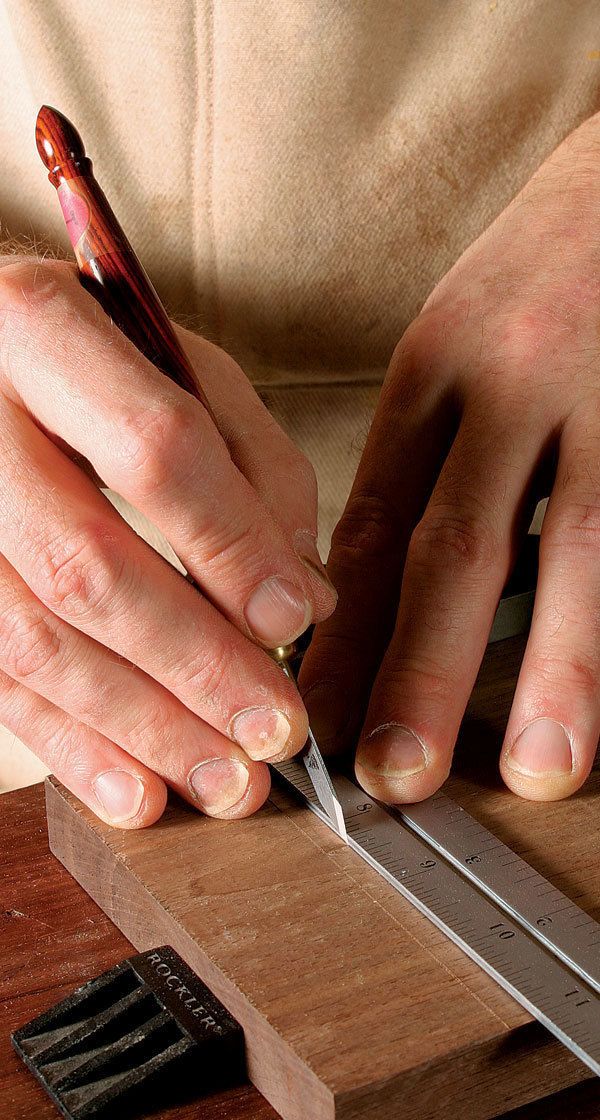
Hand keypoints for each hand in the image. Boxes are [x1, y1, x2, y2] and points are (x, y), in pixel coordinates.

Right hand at [0, 258, 335, 825]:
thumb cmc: (89, 357)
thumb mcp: (178, 365)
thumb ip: (253, 467)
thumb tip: (305, 597)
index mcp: (38, 326)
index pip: (152, 448)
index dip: (230, 545)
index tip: (295, 620)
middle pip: (87, 564)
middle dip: (194, 663)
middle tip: (273, 729)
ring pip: (33, 639)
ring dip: (139, 727)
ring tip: (224, 781)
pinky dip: (72, 747)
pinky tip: (137, 791)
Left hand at [302, 112, 599, 803]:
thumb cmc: (541, 271)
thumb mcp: (453, 339)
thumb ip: (420, 453)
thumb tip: (371, 585)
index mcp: (437, 368)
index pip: (375, 520)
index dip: (343, 631)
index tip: (318, 715)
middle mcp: (516, 384)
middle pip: (458, 544)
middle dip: (422, 670)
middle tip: (393, 774)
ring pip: (581, 547)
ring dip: (560, 668)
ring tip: (538, 768)